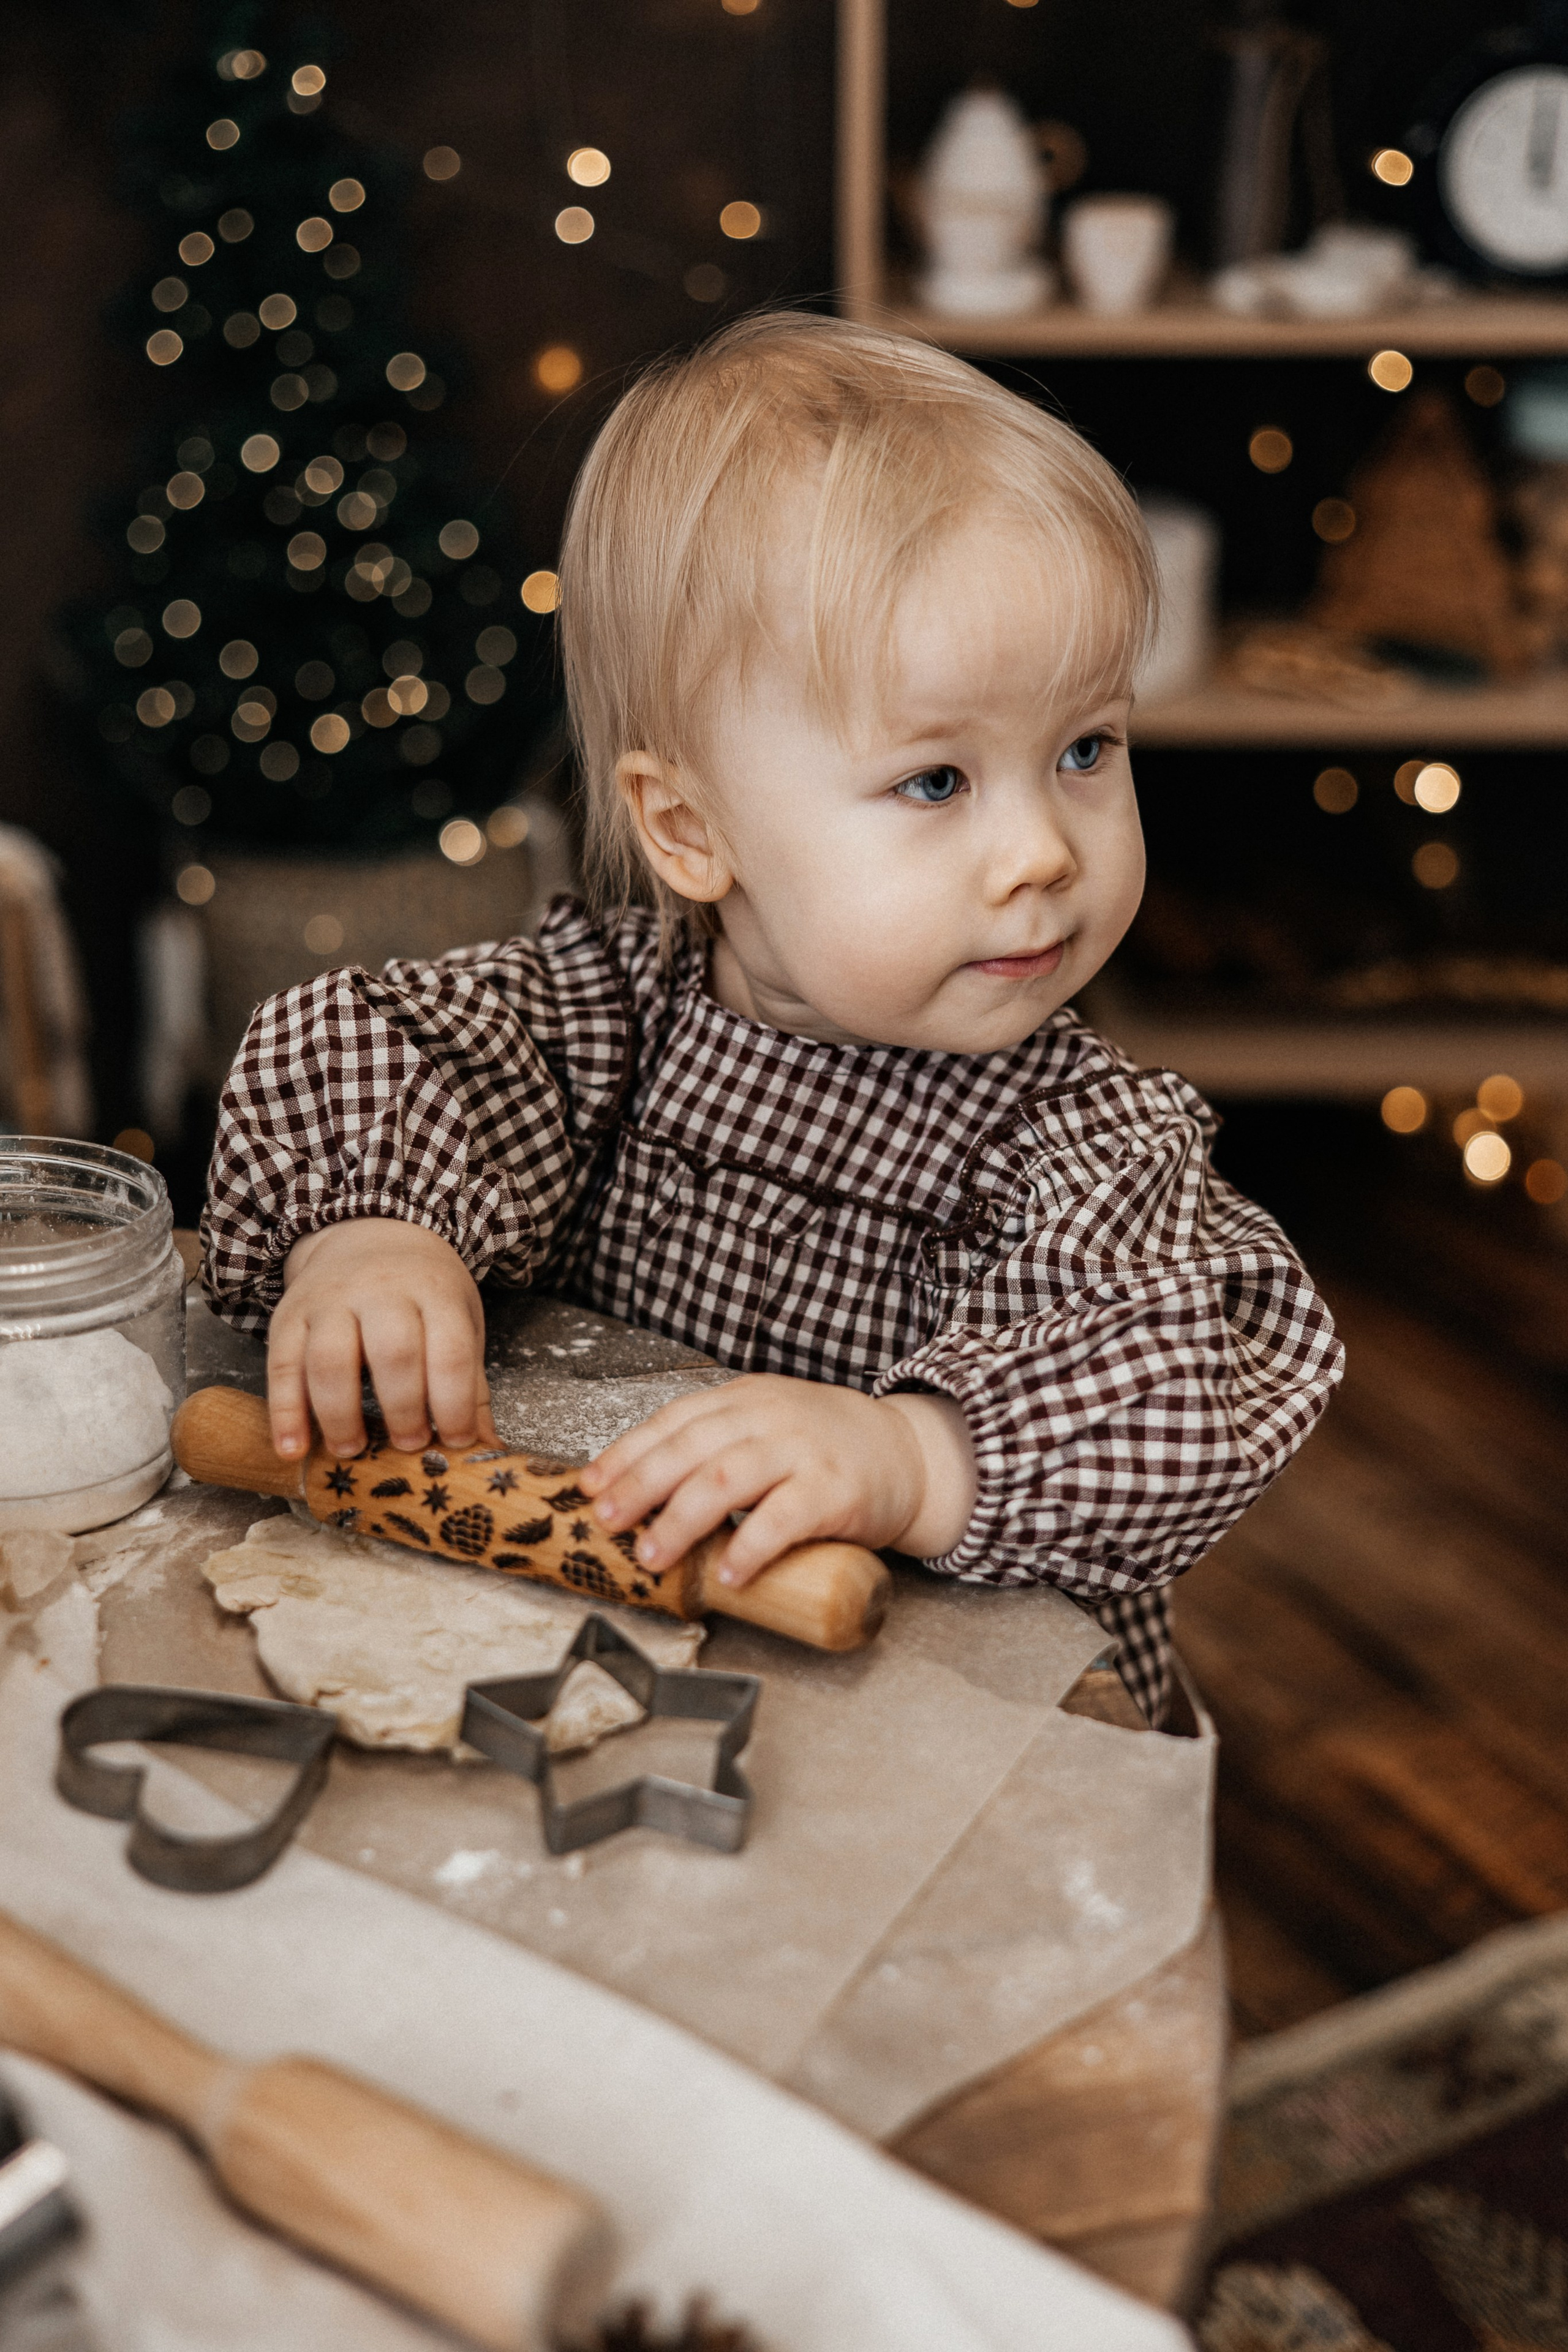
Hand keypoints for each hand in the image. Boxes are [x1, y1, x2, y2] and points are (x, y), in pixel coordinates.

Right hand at [267, 1219, 494, 1460]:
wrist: (370, 1234)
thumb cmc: (422, 1294)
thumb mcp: (459, 1323)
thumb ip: (471, 1388)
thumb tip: (488, 1451)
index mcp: (434, 1292)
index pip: (449, 1350)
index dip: (454, 1403)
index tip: (455, 1441)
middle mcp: (382, 1290)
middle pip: (392, 1352)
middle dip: (402, 1408)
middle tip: (409, 1445)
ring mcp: (331, 1299)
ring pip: (330, 1359)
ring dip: (340, 1415)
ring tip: (351, 1451)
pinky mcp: (289, 1314)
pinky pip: (281, 1365)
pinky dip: (284, 1413)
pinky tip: (293, 1449)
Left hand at [578, 1375, 976, 1587]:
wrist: (909, 1454)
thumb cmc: (825, 1450)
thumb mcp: (766, 1427)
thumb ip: (717, 1447)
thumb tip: (641, 1493)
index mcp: (744, 1400)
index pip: (672, 1421)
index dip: (626, 1453)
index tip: (590, 1486)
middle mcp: (769, 1417)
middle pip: (690, 1448)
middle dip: (641, 1485)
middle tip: (609, 1522)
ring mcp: (802, 1450)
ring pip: (727, 1478)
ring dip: (682, 1520)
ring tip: (653, 1555)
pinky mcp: (835, 1490)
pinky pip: (784, 1518)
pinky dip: (750, 1546)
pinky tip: (728, 1573)